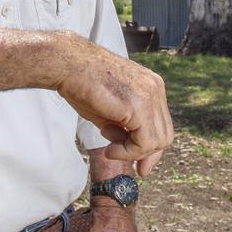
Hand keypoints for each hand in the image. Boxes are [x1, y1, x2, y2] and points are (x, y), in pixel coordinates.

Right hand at [52, 33, 173, 175]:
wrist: (67, 65)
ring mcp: (150, 95)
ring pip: (158, 141)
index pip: (162, 125)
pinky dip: (128, 153)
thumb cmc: (82, 84)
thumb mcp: (110, 110)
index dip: (150, 148)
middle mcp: (155, 88)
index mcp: (151, 85)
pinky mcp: (139, 105)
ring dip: (133, 152)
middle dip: (144, 153)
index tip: (141, 167)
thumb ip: (125, 128)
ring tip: (109, 146)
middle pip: (164, 135)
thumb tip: (132, 152)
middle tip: (119, 155)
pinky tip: (110, 149)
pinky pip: (145, 142)